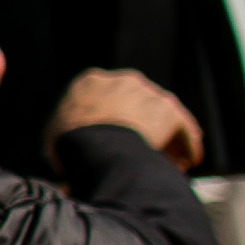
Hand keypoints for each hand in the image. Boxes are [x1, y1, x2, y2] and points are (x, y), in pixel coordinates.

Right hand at [48, 69, 200, 171]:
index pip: (104, 99)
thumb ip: (66, 135)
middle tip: (145, 152)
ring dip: (168, 139)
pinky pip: (183, 127)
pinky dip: (188, 143)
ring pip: (162, 117)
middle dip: (142, 128)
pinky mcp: (168, 108)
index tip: (114, 141)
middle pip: (136, 105)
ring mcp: (147, 92)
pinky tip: (190, 160)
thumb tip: (67, 155)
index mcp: (90, 82)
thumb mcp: (54, 135)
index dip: (110, 122)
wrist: (95, 143)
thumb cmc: (69, 144)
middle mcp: (121, 80)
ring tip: (174, 163)